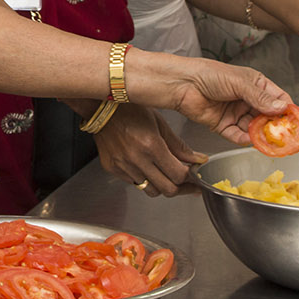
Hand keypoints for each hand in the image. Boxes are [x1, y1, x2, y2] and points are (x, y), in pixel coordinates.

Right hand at [90, 103, 207, 196]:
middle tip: (186, 182)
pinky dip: (144, 179)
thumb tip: (198, 160)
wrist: (100, 107)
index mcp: (151, 145)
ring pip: (151, 190)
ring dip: (161, 185)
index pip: (179, 175)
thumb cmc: (129, 109)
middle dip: (181, 187)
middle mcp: (136, 159)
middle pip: (168, 189)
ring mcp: (122, 166)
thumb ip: (179, 146)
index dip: (191, 177)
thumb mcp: (159, 123)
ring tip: (165, 174)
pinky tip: (146, 166)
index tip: (195, 175)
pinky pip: (134, 183)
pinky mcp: (112, 169)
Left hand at [123, 48, 291, 143]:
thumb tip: (282, 108)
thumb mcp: (239, 83)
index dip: (288, 110)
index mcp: (254, 84)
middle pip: (268, 117)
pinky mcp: (223, 125)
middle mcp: (247, 99)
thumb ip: (260, 97)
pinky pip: (238, 136)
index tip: (297, 122)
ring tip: (271, 142)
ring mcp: (235, 113)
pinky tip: (253, 142)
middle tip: (286, 136)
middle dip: (276, 127)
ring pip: (254, 128)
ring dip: (262, 135)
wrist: (181, 83)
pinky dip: (246, 140)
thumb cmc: (208, 74)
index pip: (278, 98)